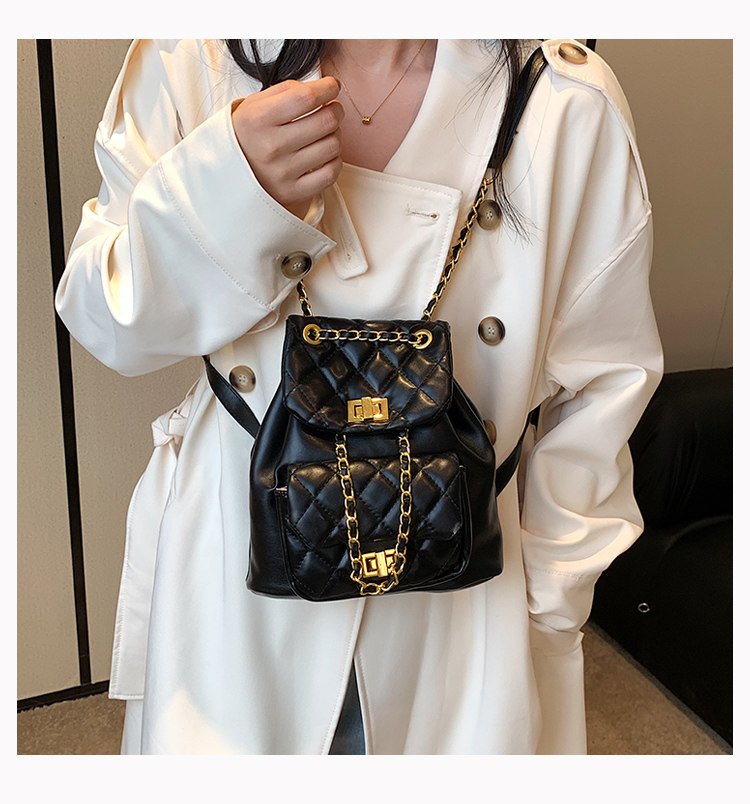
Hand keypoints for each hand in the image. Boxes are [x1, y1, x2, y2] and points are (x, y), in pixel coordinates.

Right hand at [232, 77, 343, 218]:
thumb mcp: (255, 105)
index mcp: (259, 120)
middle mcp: (271, 147)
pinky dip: (334, 161)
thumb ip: (287, 91)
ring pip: (332, 146)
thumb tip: (324, 88)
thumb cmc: (247, 136)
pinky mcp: (292, 192)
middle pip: (325, 121)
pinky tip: (326, 154)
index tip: (332, 86)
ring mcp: (282, 172)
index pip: (306, 98)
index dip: (327, 88)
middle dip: (335, 110)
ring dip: (336, 135)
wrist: (228, 175)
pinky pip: (330, 174)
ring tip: (326, 132)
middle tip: (332, 109)